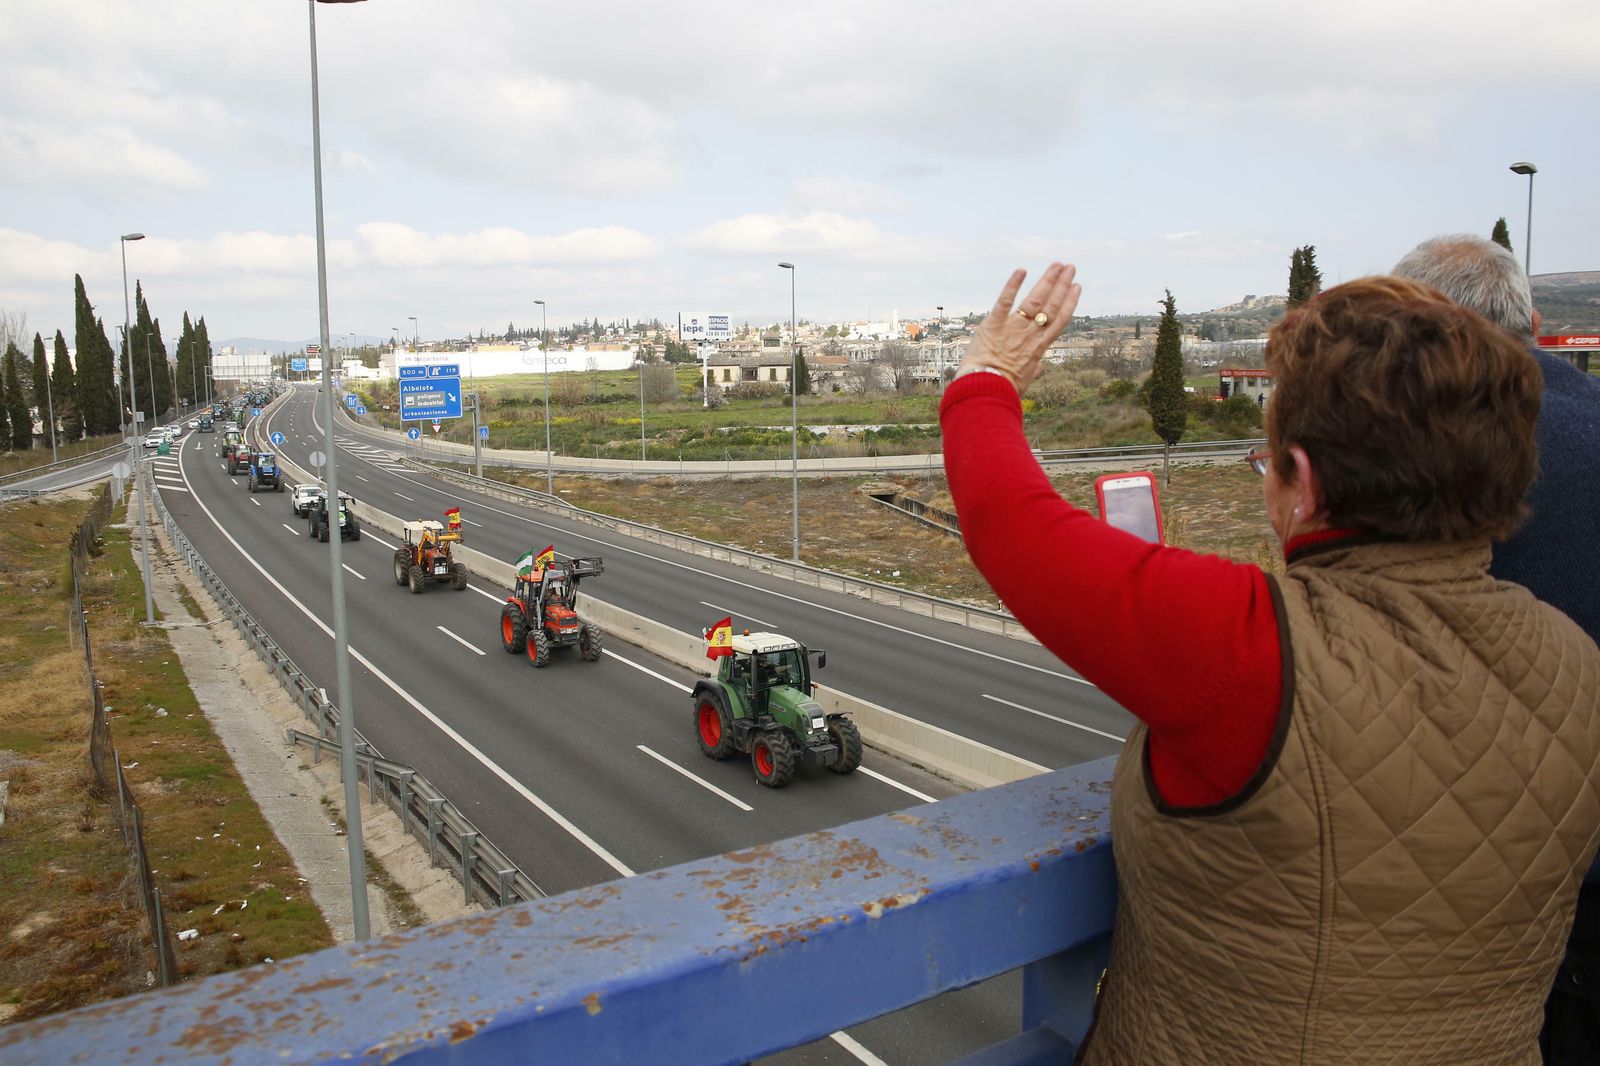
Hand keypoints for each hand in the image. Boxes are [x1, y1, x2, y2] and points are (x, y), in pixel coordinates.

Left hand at [955, 263, 1080, 394]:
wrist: (984, 391)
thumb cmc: (1004, 390)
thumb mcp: (1024, 381)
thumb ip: (1034, 370)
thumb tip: (1040, 367)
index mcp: (1039, 348)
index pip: (1059, 321)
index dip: (1069, 302)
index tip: (1076, 288)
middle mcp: (1030, 335)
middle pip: (1051, 305)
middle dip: (1062, 285)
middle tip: (1070, 268)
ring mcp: (1013, 328)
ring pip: (1035, 300)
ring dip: (1047, 280)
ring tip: (1057, 265)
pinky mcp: (993, 324)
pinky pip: (1005, 301)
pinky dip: (1013, 285)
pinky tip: (1022, 270)